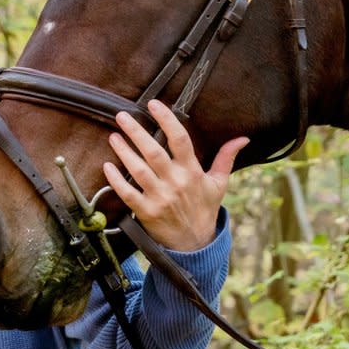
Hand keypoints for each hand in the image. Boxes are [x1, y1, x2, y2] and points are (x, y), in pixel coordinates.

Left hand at [103, 99, 247, 250]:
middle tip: (121, 116)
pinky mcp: (146, 212)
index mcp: (192, 172)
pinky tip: (107, 166)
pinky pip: (128, 194)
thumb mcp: (219, 183)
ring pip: (138, 170)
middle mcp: (175, 182)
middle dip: (136, 132)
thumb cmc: (204, 209)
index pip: (180, 140)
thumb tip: (242, 138)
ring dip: (124, 152)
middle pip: (153, 152)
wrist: (195, 244)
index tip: (154, 104)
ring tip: (113, 136)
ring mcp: (160, 198)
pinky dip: (116, 180)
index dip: (167, 120)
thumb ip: (226, 158)